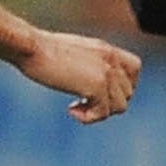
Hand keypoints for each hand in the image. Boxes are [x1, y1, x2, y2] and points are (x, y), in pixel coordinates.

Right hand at [19, 30, 140, 123]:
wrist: (31, 47)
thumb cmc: (40, 50)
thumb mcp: (72, 52)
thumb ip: (87, 63)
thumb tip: (88, 84)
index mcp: (106, 49)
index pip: (134, 68)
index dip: (121, 85)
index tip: (100, 91)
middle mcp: (111, 59)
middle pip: (128, 93)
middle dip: (107, 102)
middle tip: (82, 101)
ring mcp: (106, 72)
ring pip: (120, 106)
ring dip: (98, 112)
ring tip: (76, 106)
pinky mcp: (96, 86)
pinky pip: (103, 113)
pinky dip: (88, 118)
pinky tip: (71, 110)